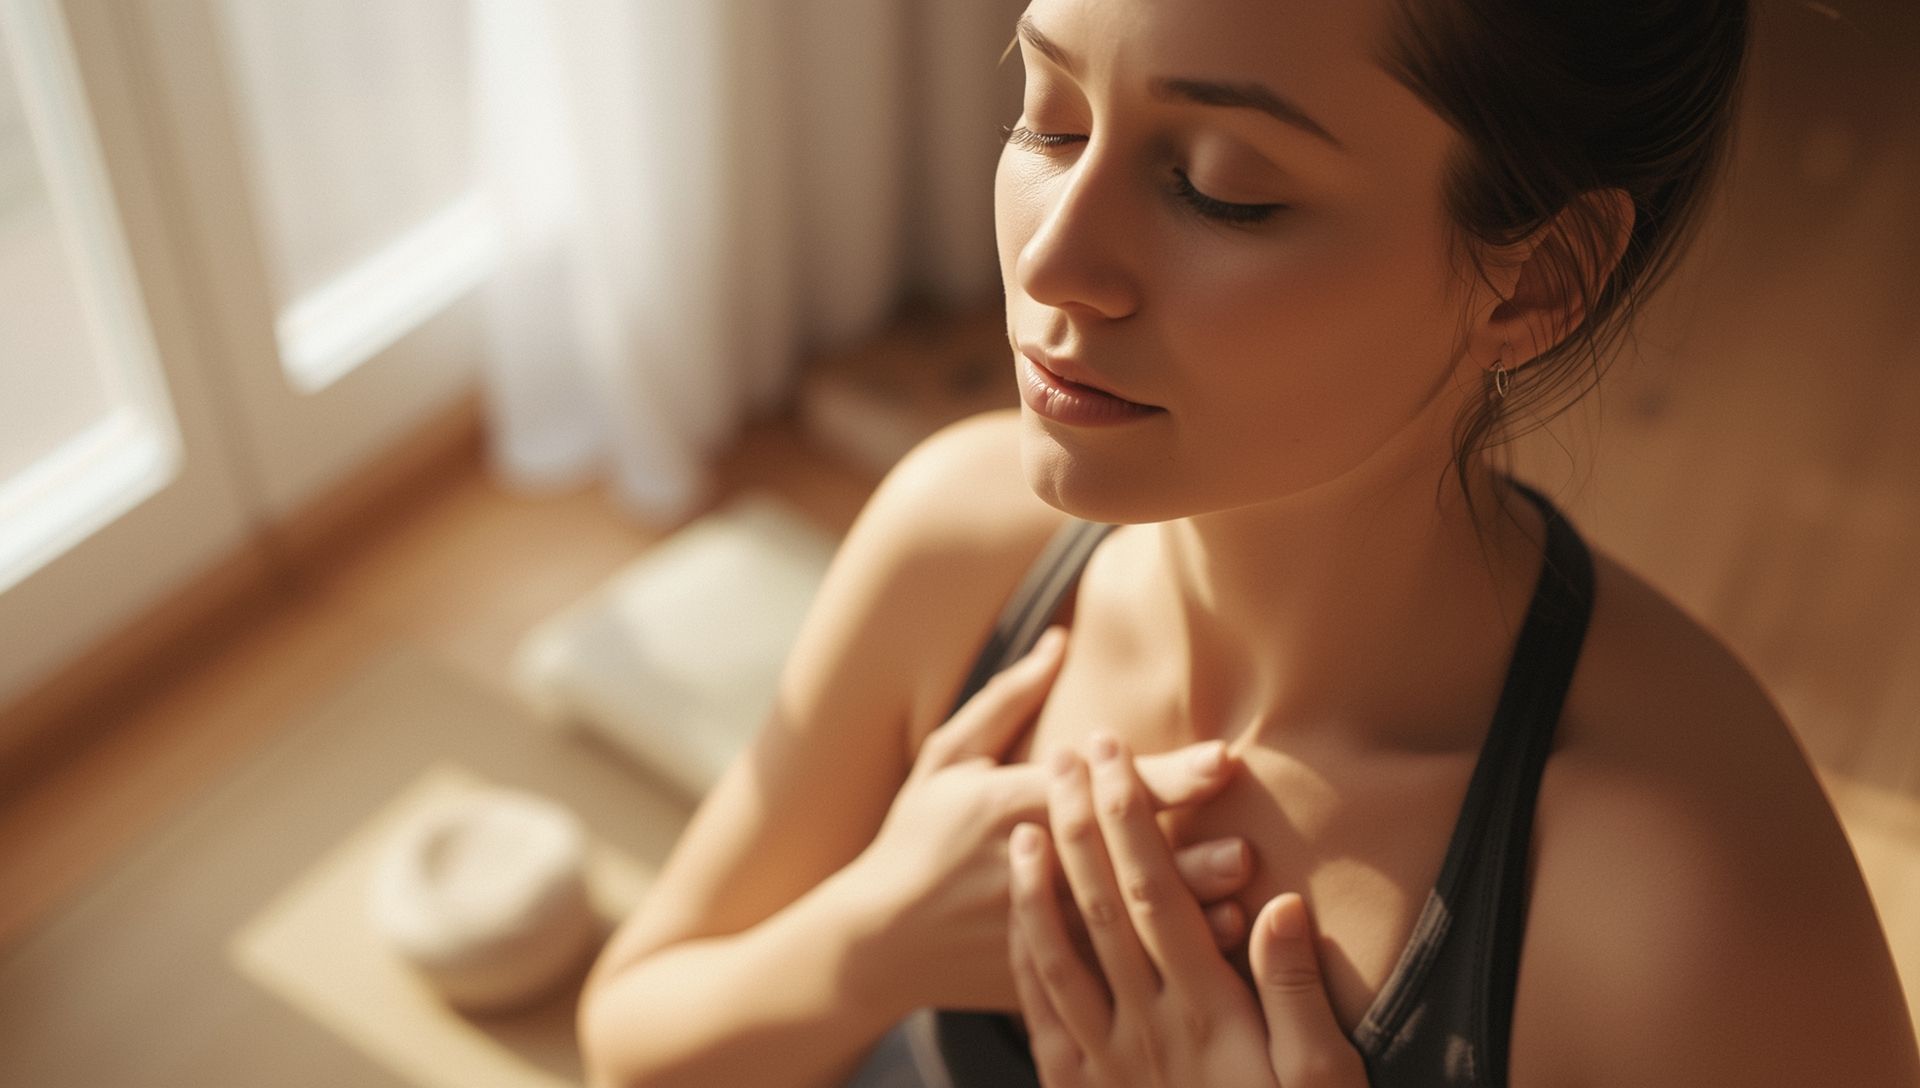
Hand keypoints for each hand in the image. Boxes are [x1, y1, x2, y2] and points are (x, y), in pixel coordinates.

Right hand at [849, 627, 1251, 1012]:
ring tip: (1240, 902)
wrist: (873, 940)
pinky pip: (1107, 972)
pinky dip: (1155, 963)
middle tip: (1249, 846)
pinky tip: (1202, 960)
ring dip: (1184, 913)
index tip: (1222, 762)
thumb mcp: (948, 758)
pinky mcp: (1037, 975)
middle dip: (1188, 855)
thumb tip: (1059, 640)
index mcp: (1011, 806)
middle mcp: (1030, 867)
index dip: (1167, 776)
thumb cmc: (914, 836)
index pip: (1103, 790)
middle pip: (1122, 861)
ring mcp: (1035, 927)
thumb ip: (1008, 700)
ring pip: (1123, 922)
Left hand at [1008, 732, 1370, 1086]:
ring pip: (1055, 956)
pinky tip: (1017, 926)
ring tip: (1019, 825)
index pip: (1155, 891)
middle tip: (1063, 753)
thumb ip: (1293, 992)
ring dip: (1036, 886)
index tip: (1114, 754)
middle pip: (1099, 906)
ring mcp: (1106, 1065)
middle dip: (1079, 823)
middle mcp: (1145, 1028)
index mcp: (1207, 1011)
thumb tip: (1276, 902)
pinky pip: (1041, 1018)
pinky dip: (1025, 961)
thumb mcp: (1322, 1083)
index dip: (1130, 816)